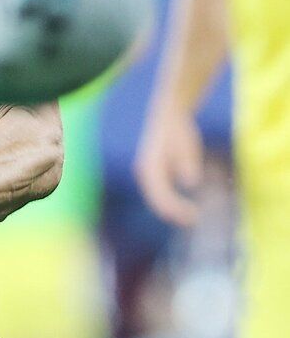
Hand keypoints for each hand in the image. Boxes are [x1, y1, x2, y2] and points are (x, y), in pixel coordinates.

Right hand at [135, 107, 203, 226]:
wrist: (168, 118)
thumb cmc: (179, 131)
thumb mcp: (187, 145)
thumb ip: (187, 163)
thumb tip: (190, 181)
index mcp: (150, 167)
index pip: (160, 195)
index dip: (175, 208)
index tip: (193, 215)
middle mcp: (144, 173)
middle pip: (155, 200)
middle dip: (173, 212)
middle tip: (193, 219)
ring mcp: (147, 175)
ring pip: (156, 199)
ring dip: (171, 209)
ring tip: (191, 216)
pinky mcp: (154, 175)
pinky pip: (160, 194)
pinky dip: (171, 203)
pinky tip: (184, 207)